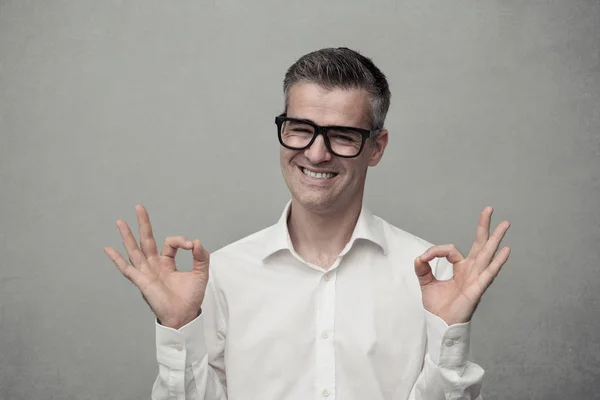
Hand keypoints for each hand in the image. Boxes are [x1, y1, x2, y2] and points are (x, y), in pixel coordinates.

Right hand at [104, 204, 209, 329]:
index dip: (180, 240)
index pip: (170, 243)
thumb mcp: (200, 273)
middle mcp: (154, 266)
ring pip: (134, 250)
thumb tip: (196, 242)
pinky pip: (127, 269)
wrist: (184, 315)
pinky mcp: (142, 281)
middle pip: (146, 240)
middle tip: (139, 207)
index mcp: (167, 263)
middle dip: (143, 223)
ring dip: (127, 236)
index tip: (191, 245)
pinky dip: (117, 259)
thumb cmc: (190, 297)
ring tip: (120, 221)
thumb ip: (201, 256)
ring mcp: (146, 273)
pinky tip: (108, 249)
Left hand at [414, 207, 510, 324]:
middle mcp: (471, 271)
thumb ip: (423, 269)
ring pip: (487, 255)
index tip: (424, 258)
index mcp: (460, 268)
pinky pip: (489, 274)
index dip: (436, 251)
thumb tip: (418, 257)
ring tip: (505, 224)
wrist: (441, 324)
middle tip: (489, 209)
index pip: (451, 250)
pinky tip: (505, 251)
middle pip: (480, 245)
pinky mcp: (477, 289)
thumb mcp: (426, 283)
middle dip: (484, 227)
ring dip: (496, 239)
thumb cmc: (438, 307)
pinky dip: (497, 262)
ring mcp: (476, 279)